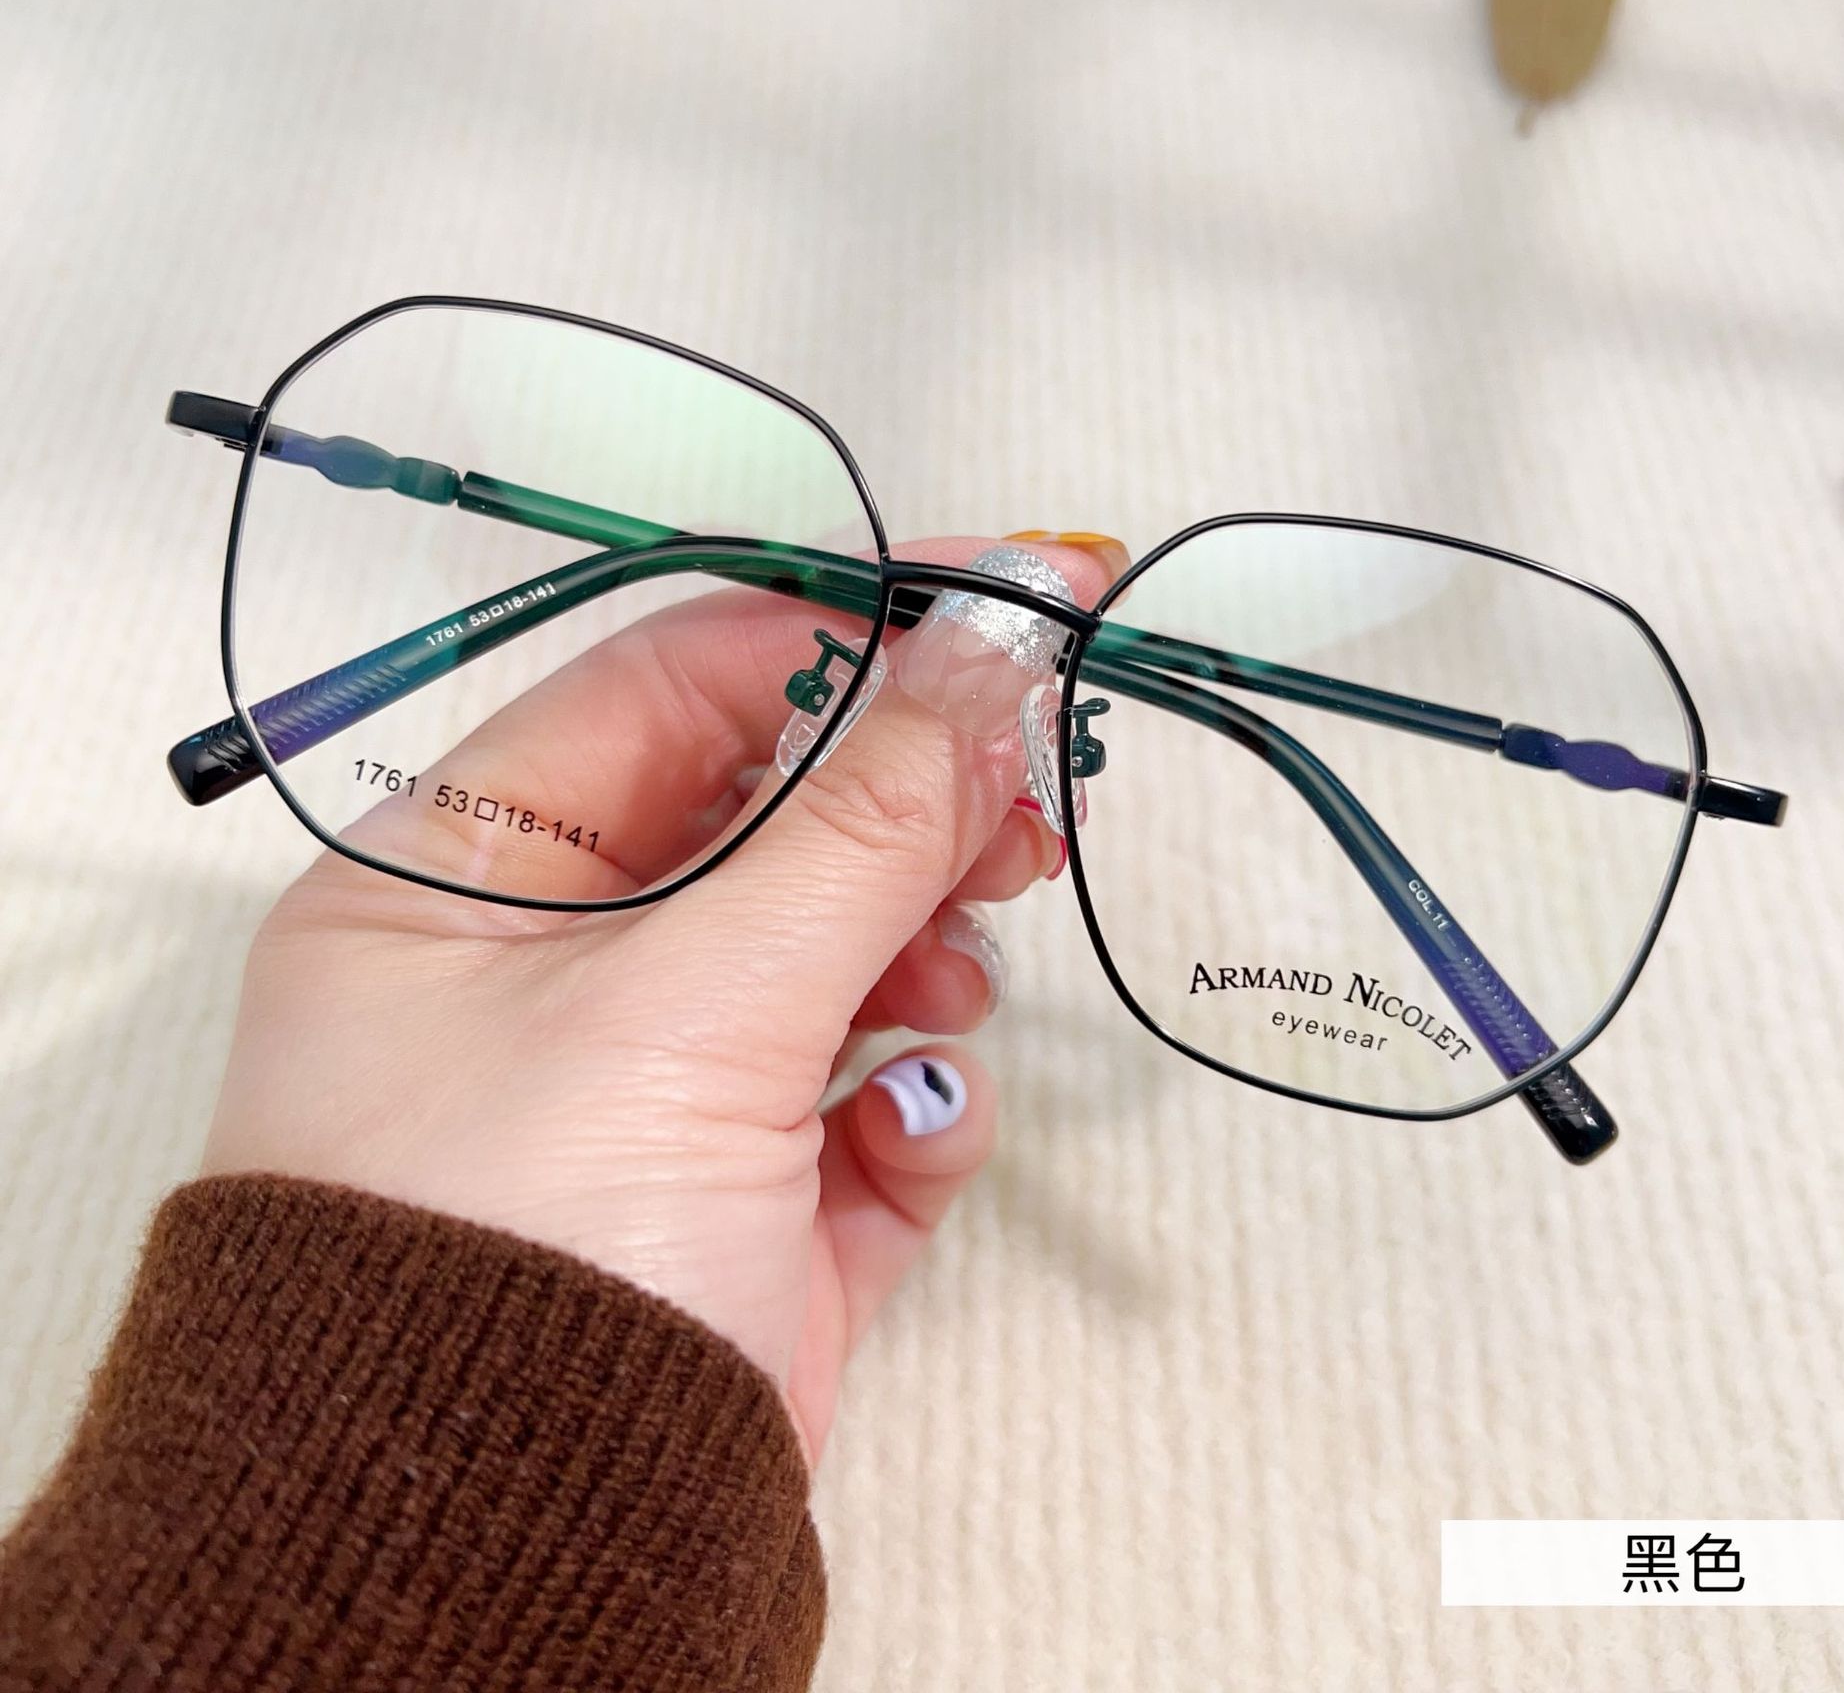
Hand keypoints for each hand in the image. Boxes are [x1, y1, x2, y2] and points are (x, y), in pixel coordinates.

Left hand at [204, 534, 1119, 1458]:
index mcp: (465, 880)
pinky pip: (864, 1095)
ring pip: (835, 945)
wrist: (511, 1595)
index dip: (845, 626)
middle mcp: (550, 973)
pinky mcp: (748, 1202)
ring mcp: (655, 1090)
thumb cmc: (517, 1273)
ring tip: (950, 985)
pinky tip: (905, 1133)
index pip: (673, 683)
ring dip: (920, 946)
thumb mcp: (693, 1006)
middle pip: (774, 810)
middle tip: (1030, 785)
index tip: (1002, 598)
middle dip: (909, 796)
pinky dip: (912, 1098)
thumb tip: (993, 638)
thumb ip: (864, 816)